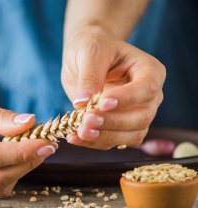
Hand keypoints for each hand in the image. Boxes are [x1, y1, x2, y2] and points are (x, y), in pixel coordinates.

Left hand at [61, 25, 165, 149]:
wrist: (84, 57)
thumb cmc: (92, 47)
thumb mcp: (90, 53)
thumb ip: (89, 77)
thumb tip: (83, 103)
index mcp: (149, 71)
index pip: (146, 89)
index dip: (126, 99)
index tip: (102, 103)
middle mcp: (148, 96)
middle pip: (141, 117)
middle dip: (112, 122)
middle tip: (86, 121)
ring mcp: (136, 114)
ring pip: (130, 135)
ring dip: (104, 137)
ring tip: (79, 133)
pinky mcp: (120, 127)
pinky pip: (112, 141)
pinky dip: (94, 142)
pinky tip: (75, 138)